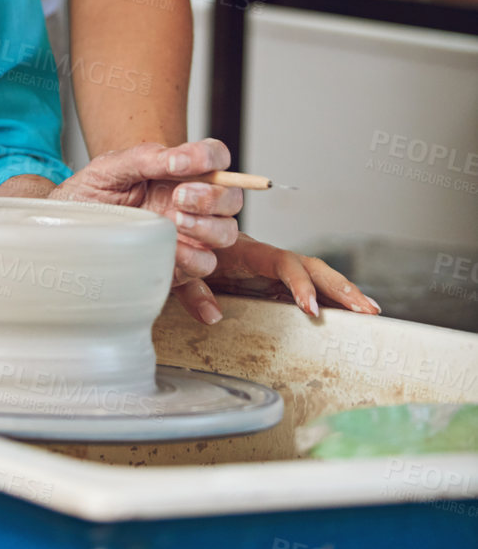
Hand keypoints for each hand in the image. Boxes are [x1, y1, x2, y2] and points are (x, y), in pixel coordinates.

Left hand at [48, 138, 241, 322]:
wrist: (67, 230)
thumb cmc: (91, 194)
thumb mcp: (111, 167)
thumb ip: (145, 157)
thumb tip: (176, 158)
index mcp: (179, 173)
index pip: (216, 158)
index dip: (210, 156)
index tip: (181, 162)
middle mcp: (190, 203)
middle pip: (231, 198)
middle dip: (211, 196)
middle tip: (179, 197)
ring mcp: (188, 234)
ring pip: (226, 232)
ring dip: (208, 226)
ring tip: (176, 221)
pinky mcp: (180, 265)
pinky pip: (205, 264)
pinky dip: (195, 258)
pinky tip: (174, 251)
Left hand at [187, 231, 380, 321]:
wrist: (178, 232)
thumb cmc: (181, 250)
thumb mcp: (182, 269)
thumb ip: (193, 290)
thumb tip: (214, 316)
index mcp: (246, 250)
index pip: (282, 262)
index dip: (300, 283)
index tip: (312, 309)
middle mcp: (265, 257)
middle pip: (310, 266)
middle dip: (339, 286)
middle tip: (365, 310)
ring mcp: (272, 270)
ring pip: (315, 275)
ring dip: (342, 291)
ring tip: (370, 311)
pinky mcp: (273, 282)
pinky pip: (306, 287)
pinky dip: (328, 297)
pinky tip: (347, 313)